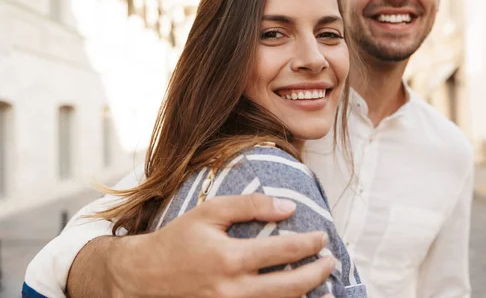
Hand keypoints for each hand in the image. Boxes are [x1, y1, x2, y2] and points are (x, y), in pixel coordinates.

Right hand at [109, 193, 335, 297]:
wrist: (146, 274)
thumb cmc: (179, 239)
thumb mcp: (210, 212)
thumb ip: (250, 205)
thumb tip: (288, 206)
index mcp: (230, 258)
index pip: (283, 250)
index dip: (309, 244)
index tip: (322, 237)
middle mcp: (233, 289)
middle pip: (289, 286)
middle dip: (316, 274)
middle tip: (330, 262)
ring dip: (307, 297)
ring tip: (327, 287)